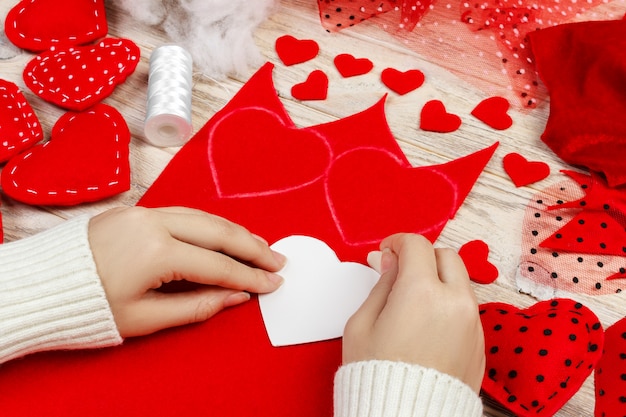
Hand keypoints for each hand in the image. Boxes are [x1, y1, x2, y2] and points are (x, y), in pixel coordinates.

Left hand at [88, 206, 285, 337]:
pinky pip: (185, 213)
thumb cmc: (91, 306)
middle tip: (278, 261)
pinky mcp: (137, 210)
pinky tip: (225, 234)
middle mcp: (155, 223)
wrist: (45, 284)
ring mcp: (145, 212)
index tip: (273, 284)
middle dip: (253, 247)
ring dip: (235, 232)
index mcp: (156, 252)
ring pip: (204, 216)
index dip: (250, 277)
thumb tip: (237, 296)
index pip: (218, 265)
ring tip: (260, 246)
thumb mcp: (146, 318)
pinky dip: (211, 224)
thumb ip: (198, 306)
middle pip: (218, 231)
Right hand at [342, 233, 484, 392]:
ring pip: (461, 282)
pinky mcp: (479, 344)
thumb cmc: (376, 375)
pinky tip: (428, 324)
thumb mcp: (362, 323)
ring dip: (439, 280)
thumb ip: (381, 285)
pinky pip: (466, 309)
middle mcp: (455, 303)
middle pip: (447, 256)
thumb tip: (390, 262)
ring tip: (413, 302)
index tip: (387, 252)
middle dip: (423, 257)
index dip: (398, 242)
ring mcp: (472, 324)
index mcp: (422, 292)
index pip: (417, 245)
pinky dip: (449, 304)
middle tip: (401, 271)